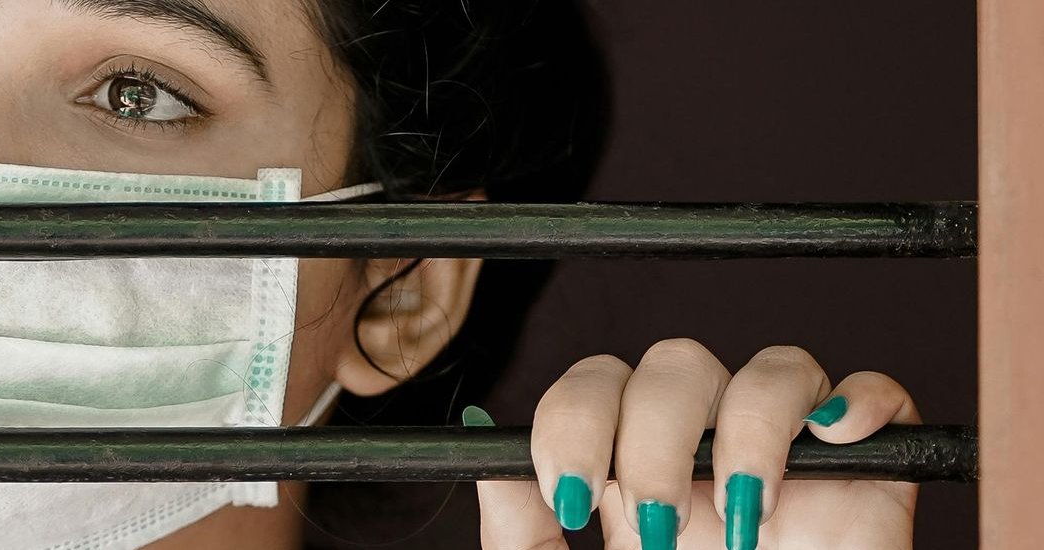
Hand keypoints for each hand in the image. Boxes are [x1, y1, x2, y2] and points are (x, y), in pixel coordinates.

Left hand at [478, 339, 917, 549]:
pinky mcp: (866, 481)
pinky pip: (874, 395)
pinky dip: (859, 401)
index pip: (597, 388)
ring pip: (770, 369)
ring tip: (743, 518)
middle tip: (652, 526)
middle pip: (676, 365)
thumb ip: (522, 537)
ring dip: (748, 427)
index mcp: (632, 475)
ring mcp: (788, 460)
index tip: (567, 497)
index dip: (574, 419)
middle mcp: (707, 455)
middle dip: (652, 434)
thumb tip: (490, 461)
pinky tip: (833, 446)